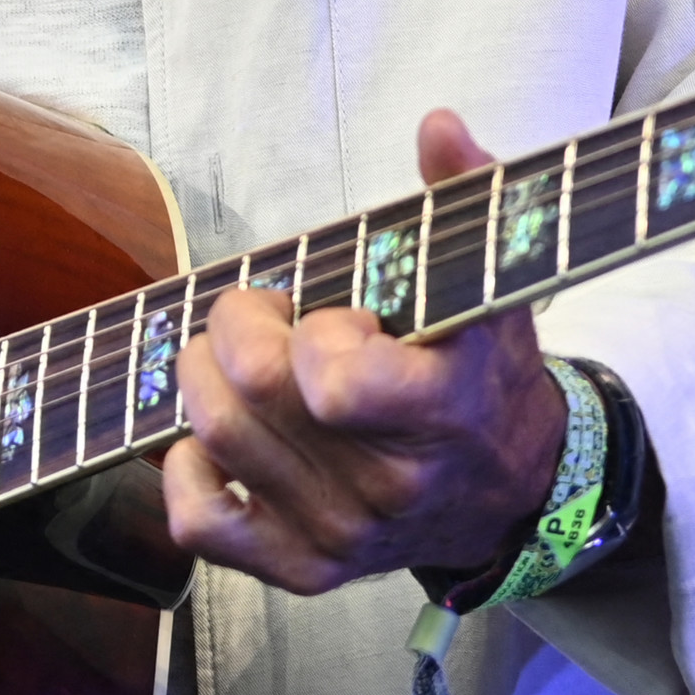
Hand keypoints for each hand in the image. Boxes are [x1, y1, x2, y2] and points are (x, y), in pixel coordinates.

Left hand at [163, 111, 572, 593]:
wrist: (509, 489)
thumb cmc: (484, 372)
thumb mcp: (493, 283)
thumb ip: (467, 197)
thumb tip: (438, 125)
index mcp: (443, 411)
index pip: (337, 383)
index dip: (317, 333)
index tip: (340, 314)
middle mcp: (391, 486)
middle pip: (252, 395)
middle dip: (235, 326)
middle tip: (259, 312)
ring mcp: (343, 534)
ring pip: (217, 440)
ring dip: (201, 377)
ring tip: (233, 357)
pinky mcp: (305, 569)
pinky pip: (202, 526)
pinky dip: (185, 470)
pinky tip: (213, 437)